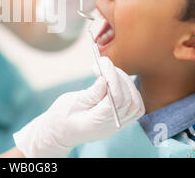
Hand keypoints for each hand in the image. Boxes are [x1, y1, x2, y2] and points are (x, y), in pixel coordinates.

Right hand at [13, 57, 144, 157]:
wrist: (59, 132)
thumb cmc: (61, 118)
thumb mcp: (71, 103)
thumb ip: (91, 93)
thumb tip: (105, 80)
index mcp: (97, 123)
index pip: (117, 98)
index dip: (113, 77)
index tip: (103, 62)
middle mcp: (111, 126)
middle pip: (128, 99)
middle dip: (118, 76)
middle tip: (103, 63)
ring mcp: (117, 125)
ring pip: (135, 103)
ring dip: (126, 82)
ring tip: (109, 72)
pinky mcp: (119, 121)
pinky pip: (135, 107)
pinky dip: (131, 91)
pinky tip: (117, 81)